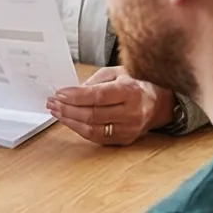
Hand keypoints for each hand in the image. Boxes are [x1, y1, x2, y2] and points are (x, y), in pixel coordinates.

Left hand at [47, 66, 169, 146]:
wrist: (159, 103)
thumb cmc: (136, 84)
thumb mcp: (118, 73)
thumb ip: (95, 81)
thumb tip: (72, 92)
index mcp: (131, 92)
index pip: (98, 96)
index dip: (76, 96)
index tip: (59, 94)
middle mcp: (132, 112)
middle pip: (93, 114)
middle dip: (68, 109)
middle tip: (52, 102)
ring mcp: (129, 129)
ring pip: (92, 129)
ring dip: (70, 121)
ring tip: (56, 112)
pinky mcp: (125, 139)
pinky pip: (97, 137)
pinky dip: (79, 129)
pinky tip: (69, 121)